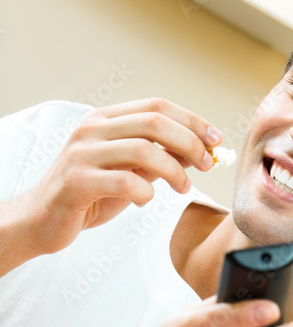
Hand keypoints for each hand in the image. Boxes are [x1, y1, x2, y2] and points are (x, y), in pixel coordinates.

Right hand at [25, 97, 220, 255]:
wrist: (43, 219)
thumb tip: (201, 151)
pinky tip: (146, 200)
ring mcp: (82, 153)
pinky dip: (145, 191)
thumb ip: (159, 158)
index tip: (216, 139)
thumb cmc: (91, 194)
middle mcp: (92, 129)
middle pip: (154, 122)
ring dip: (174, 170)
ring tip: (183, 188)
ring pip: (143, 149)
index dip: (192, 120)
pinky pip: (124, 181)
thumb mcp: (130, 171)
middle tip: (207, 165)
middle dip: (190, 142)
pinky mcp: (76, 181)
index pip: (157, 106)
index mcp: (106, 119)